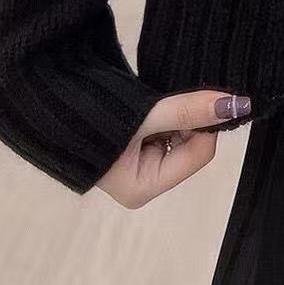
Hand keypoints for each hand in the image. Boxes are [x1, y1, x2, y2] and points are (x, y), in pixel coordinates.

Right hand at [96, 88, 248, 208]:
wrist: (47, 100)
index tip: (198, 97)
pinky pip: (162, 130)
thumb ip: (189, 110)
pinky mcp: (131, 147)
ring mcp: (136, 165)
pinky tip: (149, 101)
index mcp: (143, 187)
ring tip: (153, 100)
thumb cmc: (93, 117)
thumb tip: (236, 105)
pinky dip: (163, 113)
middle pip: (189, 145)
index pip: (199, 153)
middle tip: (170, 98)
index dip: (204, 123)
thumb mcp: (146, 115)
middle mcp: (143, 182)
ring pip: (177, 135)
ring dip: (174, 114)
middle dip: (187, 120)